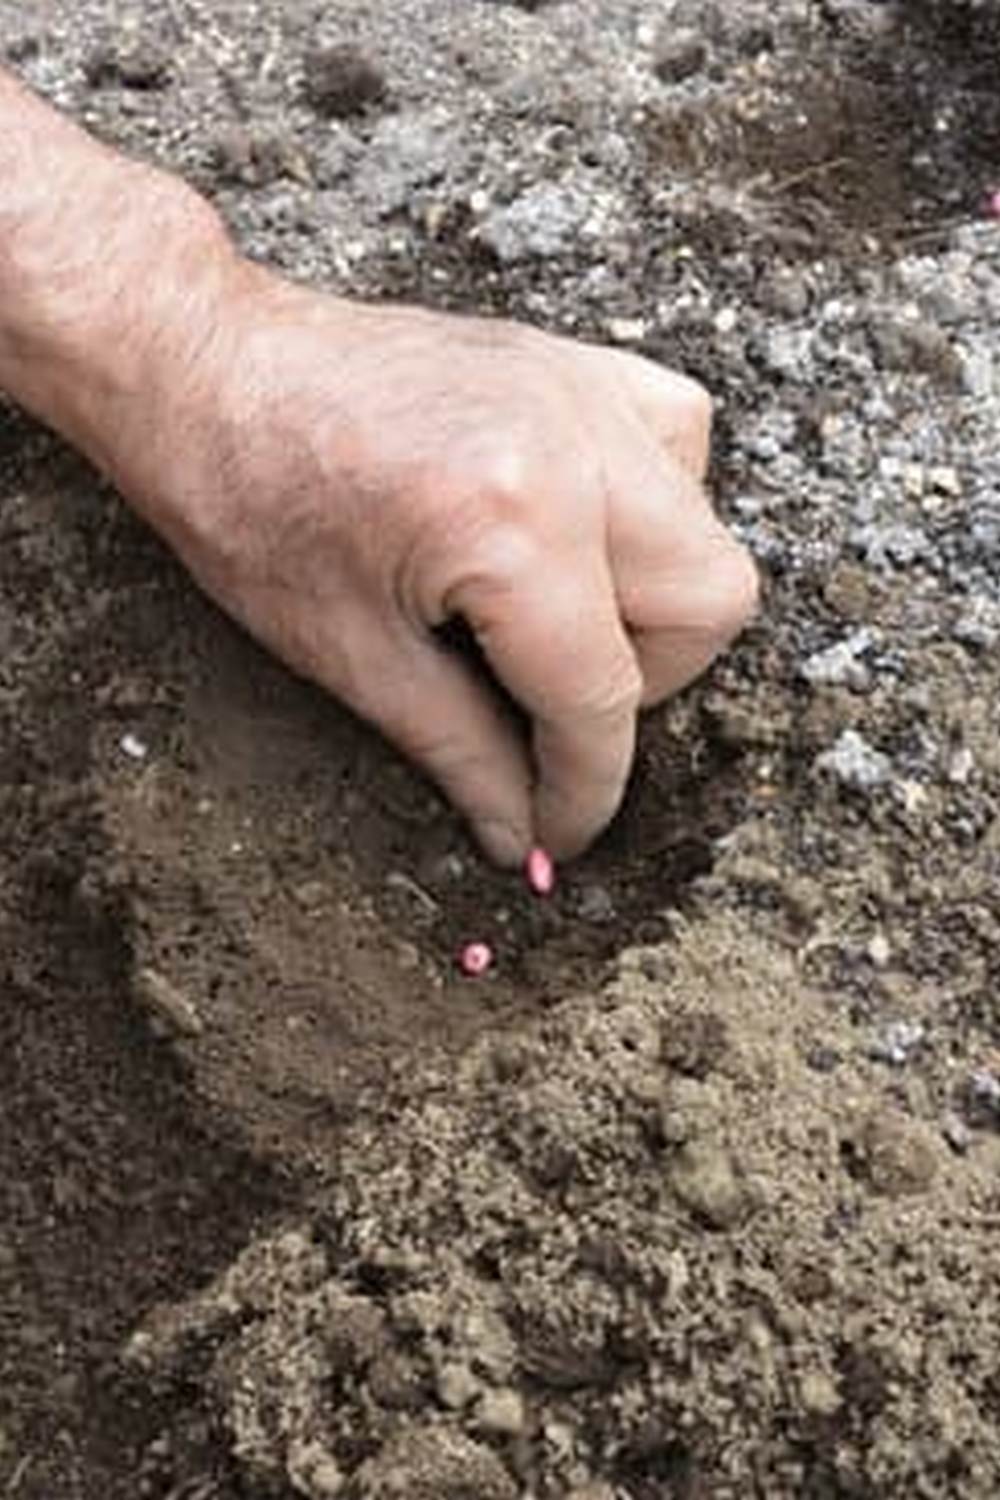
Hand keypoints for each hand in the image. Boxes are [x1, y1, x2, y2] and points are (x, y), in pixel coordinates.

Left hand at [99, 265, 757, 864]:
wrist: (203, 372)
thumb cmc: (245, 503)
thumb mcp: (350, 657)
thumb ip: (463, 756)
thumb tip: (526, 840)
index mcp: (512, 526)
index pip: (599, 698)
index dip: (584, 792)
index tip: (558, 834)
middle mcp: (574, 447)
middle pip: (704, 608)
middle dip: (638, 691)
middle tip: (544, 708)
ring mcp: (582, 393)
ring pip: (705, 533)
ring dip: (654, 608)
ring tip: (558, 624)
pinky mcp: (572, 365)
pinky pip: (677, 443)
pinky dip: (654, 508)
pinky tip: (581, 534)